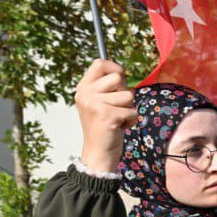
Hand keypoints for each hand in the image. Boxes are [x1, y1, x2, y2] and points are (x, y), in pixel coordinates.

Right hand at [76, 59, 135, 173]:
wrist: (98, 152)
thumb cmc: (104, 126)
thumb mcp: (100, 102)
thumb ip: (108, 88)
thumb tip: (120, 71)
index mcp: (83, 88)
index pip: (99, 63)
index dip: (114, 67)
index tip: (120, 78)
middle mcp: (85, 93)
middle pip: (118, 78)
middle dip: (124, 93)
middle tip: (116, 107)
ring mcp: (94, 104)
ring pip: (129, 95)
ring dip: (128, 109)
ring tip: (117, 119)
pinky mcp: (107, 115)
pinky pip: (133, 111)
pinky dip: (131, 121)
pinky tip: (119, 127)